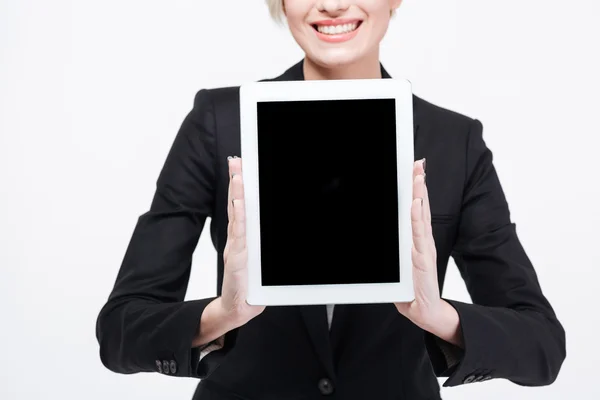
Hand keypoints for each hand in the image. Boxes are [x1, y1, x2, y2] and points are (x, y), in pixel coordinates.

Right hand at [221, 156, 264, 326]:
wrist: (238, 308)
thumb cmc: (249, 285)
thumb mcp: (260, 260)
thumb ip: (260, 245)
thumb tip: (268, 228)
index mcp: (243, 237)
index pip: (241, 207)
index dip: (240, 187)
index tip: (240, 168)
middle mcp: (238, 239)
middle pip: (236, 205)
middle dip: (236, 182)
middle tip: (236, 161)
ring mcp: (236, 247)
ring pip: (237, 216)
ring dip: (237, 194)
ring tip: (238, 175)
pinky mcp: (237, 259)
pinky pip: (239, 235)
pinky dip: (239, 218)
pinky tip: (238, 203)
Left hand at [394, 159, 442, 328]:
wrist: (426, 313)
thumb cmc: (411, 290)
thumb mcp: (398, 267)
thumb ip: (394, 253)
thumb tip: (384, 242)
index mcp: (416, 241)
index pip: (417, 210)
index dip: (416, 190)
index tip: (414, 171)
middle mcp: (422, 241)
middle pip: (421, 207)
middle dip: (419, 185)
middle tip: (418, 164)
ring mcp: (423, 250)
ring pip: (421, 217)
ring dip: (419, 195)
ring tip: (418, 176)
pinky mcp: (423, 261)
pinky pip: (419, 236)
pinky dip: (418, 219)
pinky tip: (417, 203)